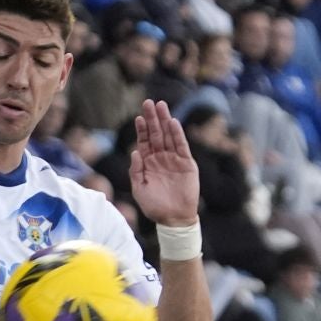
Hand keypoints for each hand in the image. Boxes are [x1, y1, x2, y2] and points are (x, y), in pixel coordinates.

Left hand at [130, 100, 200, 229]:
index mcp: (148, 164)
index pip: (144, 142)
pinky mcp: (186, 163)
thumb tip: (134, 152)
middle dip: (153, 119)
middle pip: (156, 134)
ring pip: (168, 136)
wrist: (173, 218)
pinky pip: (181, 146)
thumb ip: (136, 171)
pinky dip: (177, 134)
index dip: (142, 129)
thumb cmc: (154, 206)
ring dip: (165, 121)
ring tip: (161, 106)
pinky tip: (173, 123)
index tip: (139, 117)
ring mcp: (174, 159)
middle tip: (149, 103)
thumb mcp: (139, 189)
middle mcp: (161, 158)